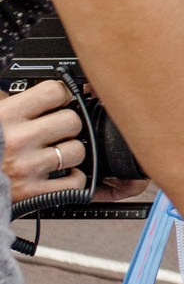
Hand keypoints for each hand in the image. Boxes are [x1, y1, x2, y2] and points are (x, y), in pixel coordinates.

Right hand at [1, 80, 88, 200]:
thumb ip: (3, 102)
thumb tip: (23, 93)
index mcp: (4, 116)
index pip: (53, 92)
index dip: (60, 94)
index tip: (59, 100)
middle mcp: (17, 140)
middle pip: (72, 121)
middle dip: (66, 125)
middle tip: (56, 130)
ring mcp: (27, 167)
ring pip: (76, 151)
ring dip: (69, 152)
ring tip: (54, 152)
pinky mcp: (33, 192)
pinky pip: (75, 181)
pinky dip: (73, 179)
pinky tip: (61, 174)